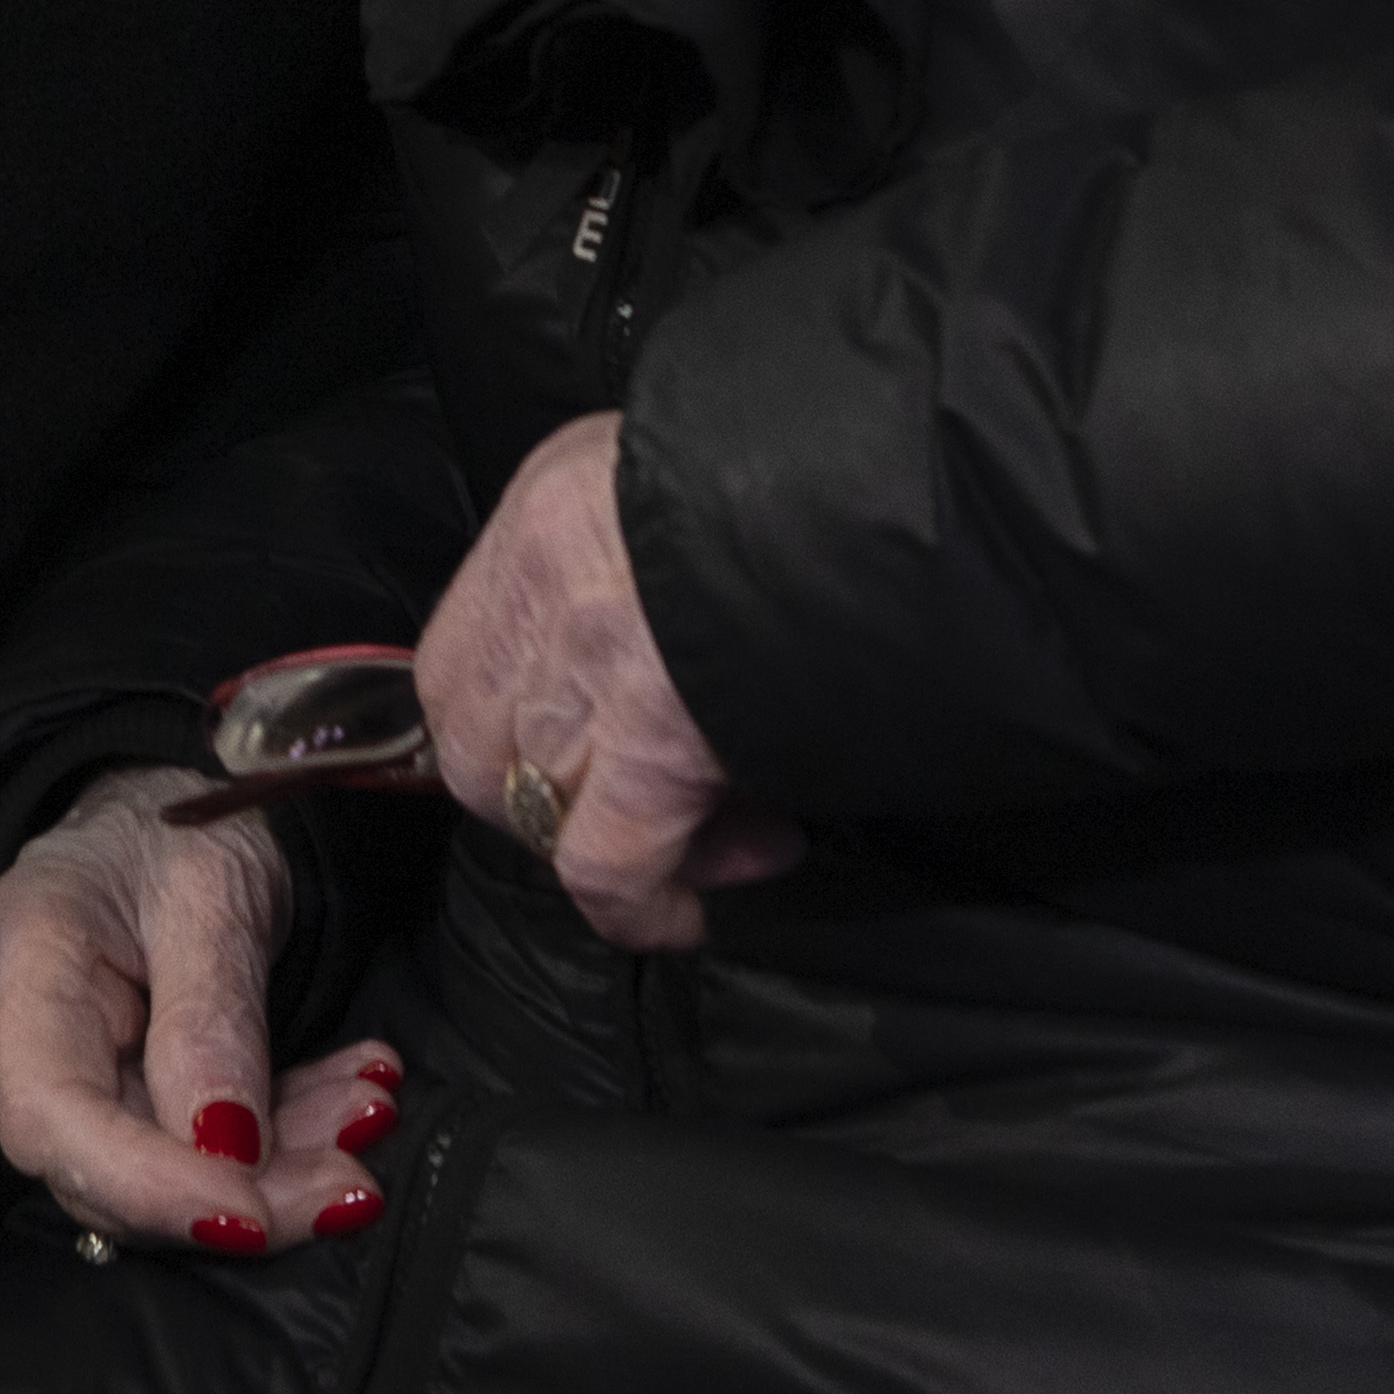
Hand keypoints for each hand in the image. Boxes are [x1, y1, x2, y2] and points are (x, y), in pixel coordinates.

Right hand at [0, 763, 400, 1254]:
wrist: (157, 818)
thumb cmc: (171, 829)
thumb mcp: (212, 888)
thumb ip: (214, 1015)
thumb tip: (227, 1146)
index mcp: (19, 964)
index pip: (51, 1115)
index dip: (149, 1184)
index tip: (252, 1210)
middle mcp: (9, 1041)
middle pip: (105, 1170)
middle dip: (243, 1192)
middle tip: (354, 1180)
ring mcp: (51, 1080)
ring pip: (158, 1176)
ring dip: (277, 1167)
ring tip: (366, 1110)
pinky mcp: (107, 1103)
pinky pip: (187, 1154)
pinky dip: (276, 1142)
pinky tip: (342, 1102)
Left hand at [416, 414, 802, 950]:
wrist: (919, 485)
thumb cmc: (844, 478)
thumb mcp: (713, 484)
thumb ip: (664, 559)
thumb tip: (676, 669)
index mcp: (560, 498)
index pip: (474, 643)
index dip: (527, 724)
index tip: (611, 752)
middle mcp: (549, 570)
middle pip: (481, 734)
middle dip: (561, 797)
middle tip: (671, 803)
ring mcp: (587, 660)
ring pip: (534, 802)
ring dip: (619, 842)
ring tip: (737, 837)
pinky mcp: (648, 744)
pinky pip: (602, 865)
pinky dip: (637, 906)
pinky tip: (687, 915)